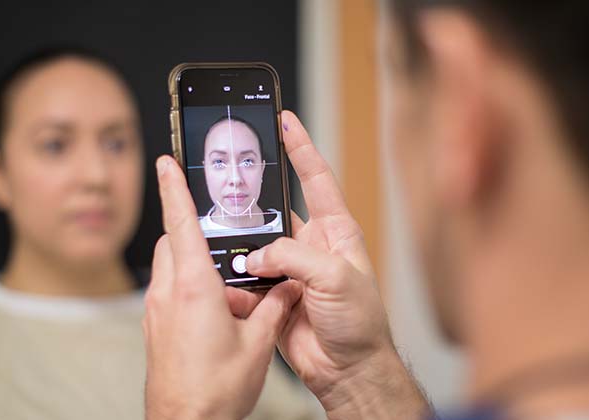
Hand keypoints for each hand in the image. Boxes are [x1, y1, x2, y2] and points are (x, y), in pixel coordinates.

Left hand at [143, 156, 302, 419]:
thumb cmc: (216, 390)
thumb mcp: (258, 343)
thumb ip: (274, 307)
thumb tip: (288, 288)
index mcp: (193, 288)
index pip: (180, 223)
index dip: (173, 188)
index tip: (165, 162)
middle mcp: (168, 295)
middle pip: (174, 242)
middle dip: (193, 232)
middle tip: (222, 241)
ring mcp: (156, 313)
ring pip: (171, 268)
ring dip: (195, 266)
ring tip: (230, 291)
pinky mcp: (155, 329)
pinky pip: (169, 293)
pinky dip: (189, 290)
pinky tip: (217, 314)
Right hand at [231, 111, 429, 419]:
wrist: (347, 370)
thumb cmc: (360, 324)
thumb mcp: (335, 278)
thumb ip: (293, 257)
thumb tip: (258, 254)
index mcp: (335, 232)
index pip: (316, 179)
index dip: (300, 148)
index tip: (285, 120)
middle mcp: (312, 247)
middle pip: (276, 211)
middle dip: (254, 202)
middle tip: (230, 185)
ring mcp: (290, 272)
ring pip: (256, 247)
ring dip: (241, 249)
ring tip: (228, 246)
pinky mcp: (273, 296)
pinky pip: (246, 281)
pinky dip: (235, 282)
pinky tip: (229, 283)